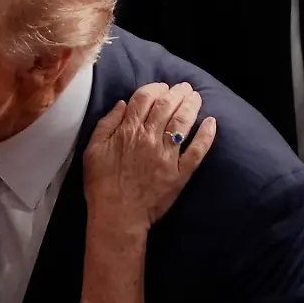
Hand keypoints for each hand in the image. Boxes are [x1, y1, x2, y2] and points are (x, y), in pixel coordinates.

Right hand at [83, 82, 216, 235]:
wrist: (117, 215)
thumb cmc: (100, 184)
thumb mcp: (92, 150)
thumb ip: (107, 124)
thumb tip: (123, 104)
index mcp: (128, 131)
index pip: (144, 99)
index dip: (155, 88)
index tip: (161, 86)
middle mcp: (149, 139)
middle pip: (167, 106)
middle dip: (177, 92)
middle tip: (184, 87)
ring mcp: (167, 156)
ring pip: (183, 123)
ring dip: (191, 106)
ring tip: (196, 97)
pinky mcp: (180, 173)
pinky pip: (197, 151)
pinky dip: (206, 135)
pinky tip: (211, 123)